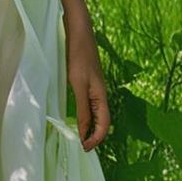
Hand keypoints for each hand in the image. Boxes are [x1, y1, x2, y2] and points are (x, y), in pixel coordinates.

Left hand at [65, 12, 110, 151]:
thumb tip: (84, 133)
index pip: (104, 125)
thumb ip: (83, 109)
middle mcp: (100, 94)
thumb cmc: (78, 56)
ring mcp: (94, 88)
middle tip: (81, 147)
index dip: (96, 139)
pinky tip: (77, 118)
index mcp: (101, 96)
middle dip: (94, 136)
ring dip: (89, 127)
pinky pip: (90, 105)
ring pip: (96, 114)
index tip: (84, 149)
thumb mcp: (78, 85)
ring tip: (79, 137)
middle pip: (102, 122)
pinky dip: (85, 116)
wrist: (78, 32)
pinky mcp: (87, 82)